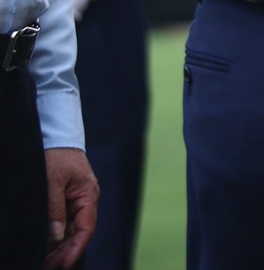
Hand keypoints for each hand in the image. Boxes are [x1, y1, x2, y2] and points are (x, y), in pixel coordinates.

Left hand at [43, 147, 96, 267]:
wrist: (55, 136)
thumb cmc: (56, 155)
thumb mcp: (52, 181)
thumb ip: (55, 208)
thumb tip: (57, 235)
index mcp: (88, 194)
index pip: (86, 227)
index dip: (76, 248)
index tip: (64, 264)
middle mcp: (86, 199)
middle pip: (79, 231)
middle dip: (64, 251)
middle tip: (47, 266)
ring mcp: (77, 199)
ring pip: (70, 228)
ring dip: (58, 245)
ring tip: (43, 259)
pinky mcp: (67, 198)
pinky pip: (64, 221)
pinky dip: (55, 234)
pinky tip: (45, 244)